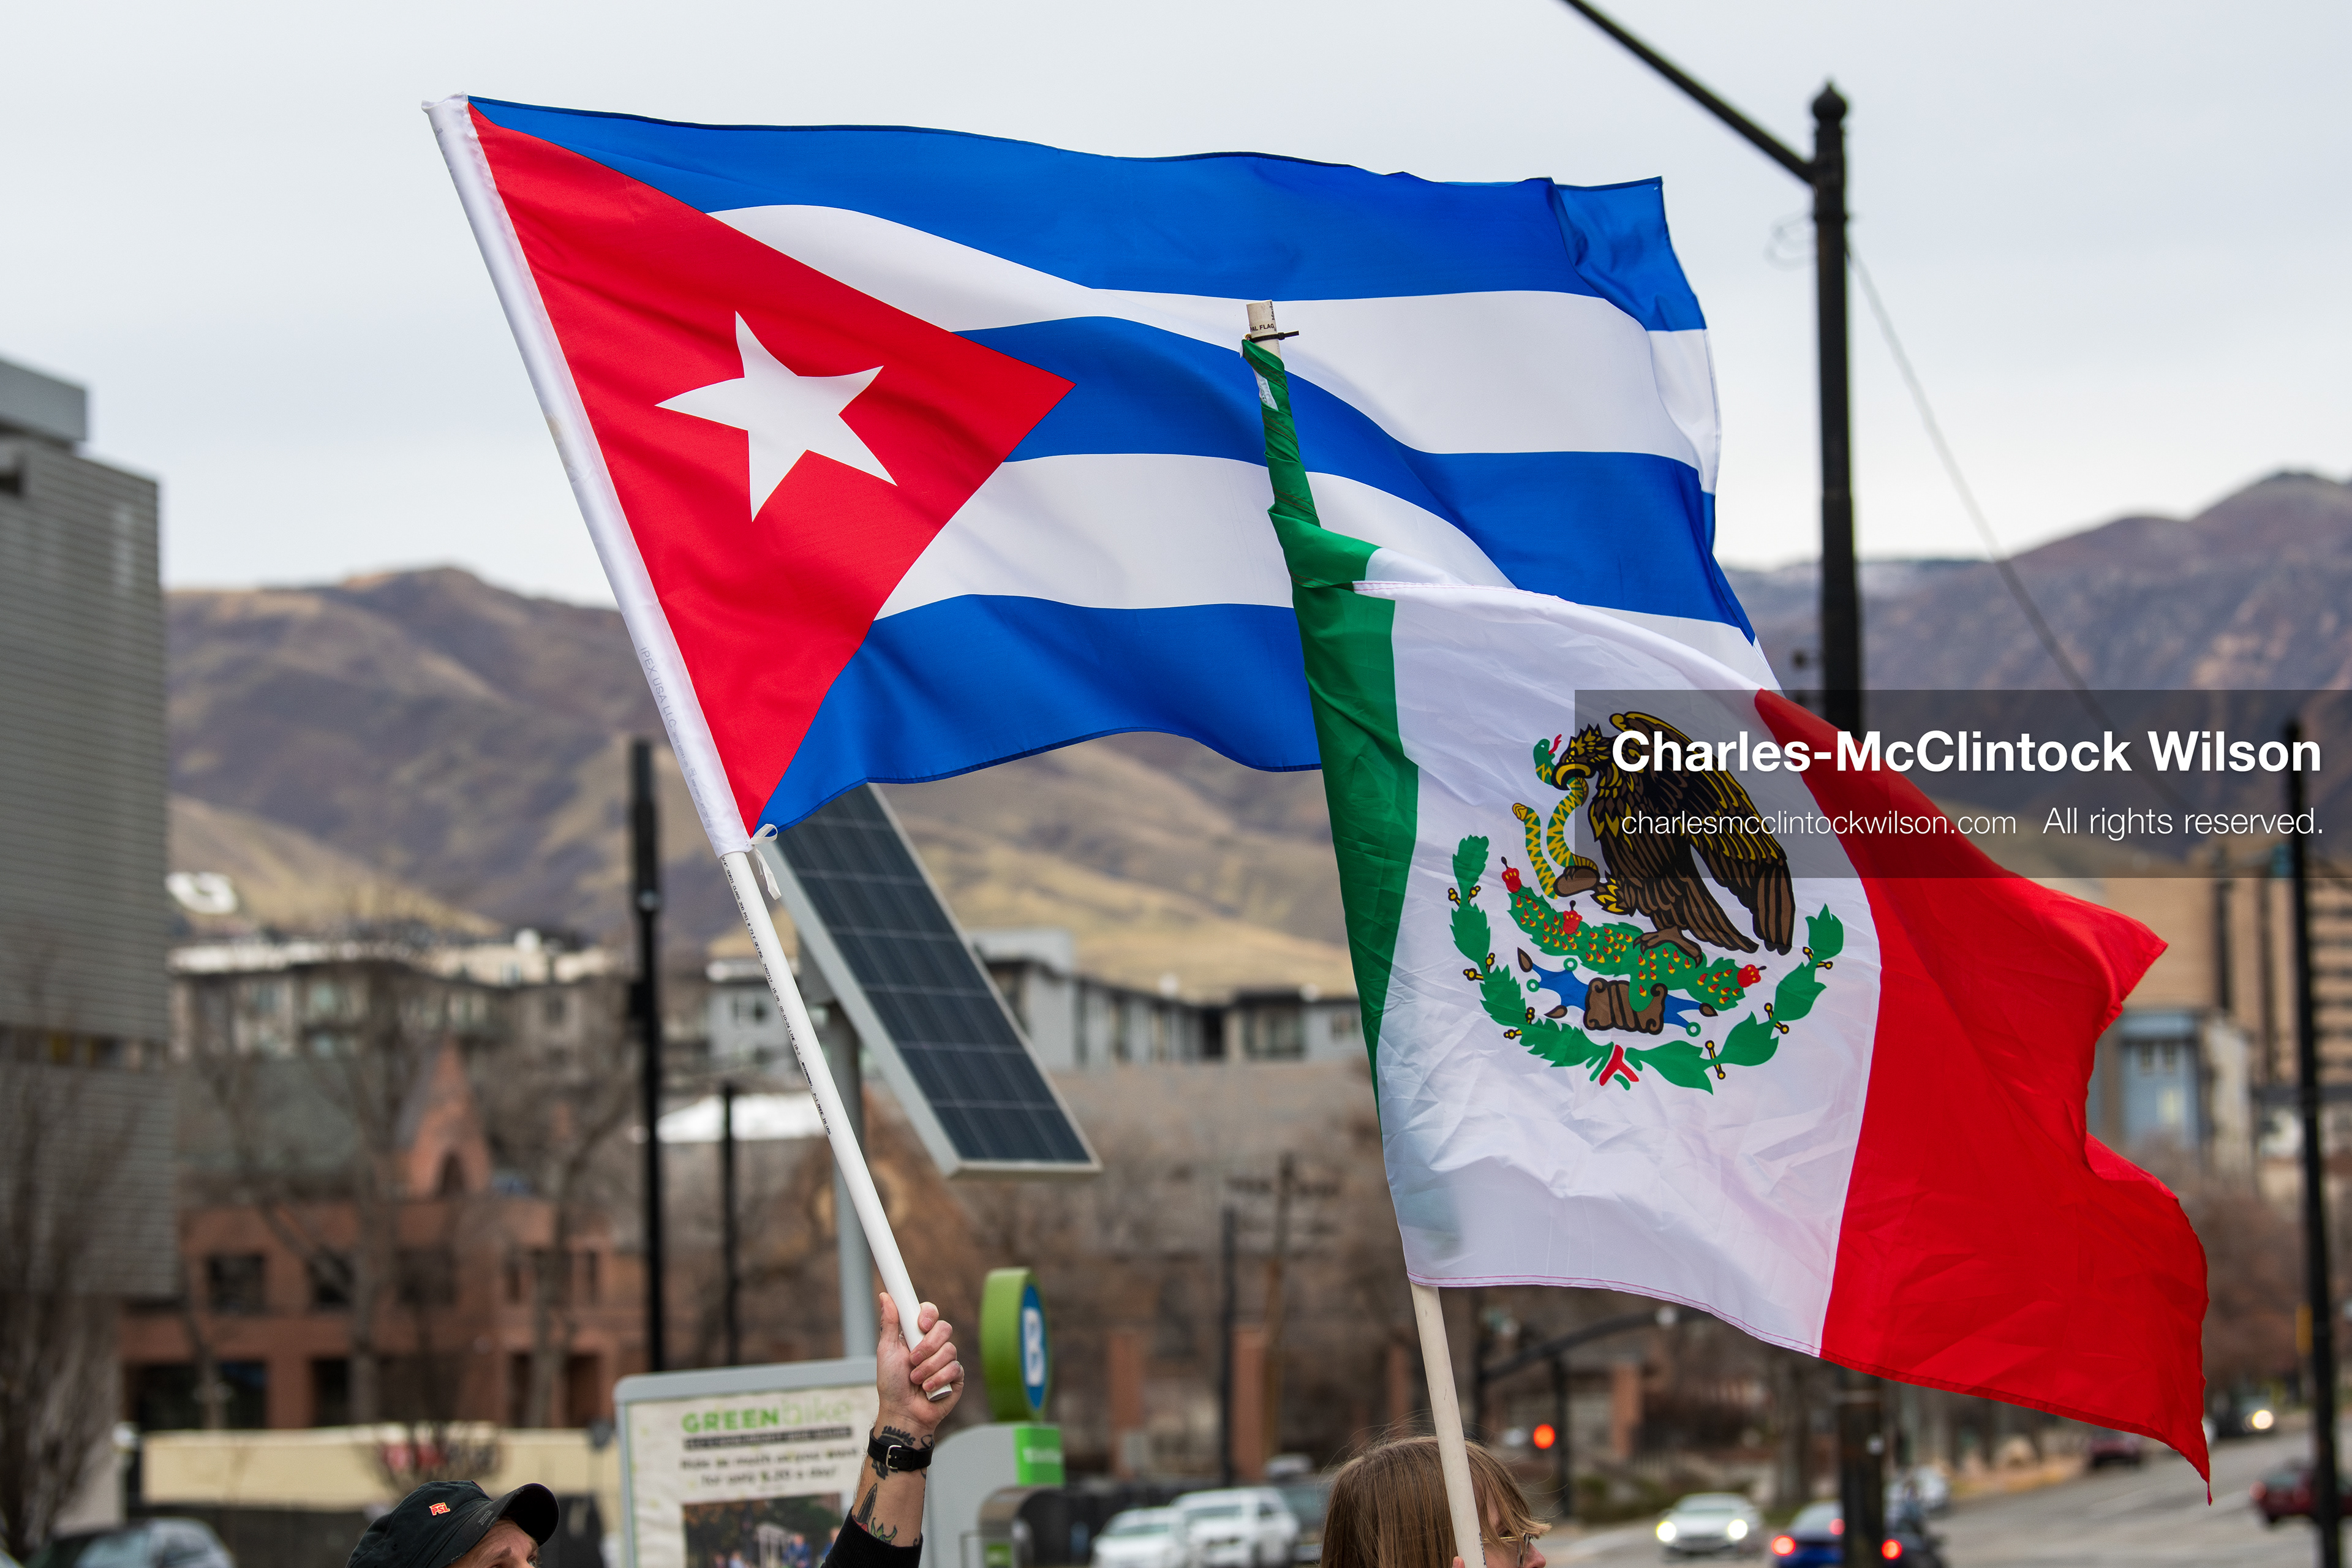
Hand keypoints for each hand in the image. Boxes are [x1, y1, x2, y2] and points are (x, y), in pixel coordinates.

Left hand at [876, 1292, 961, 1437]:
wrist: (902, 1413)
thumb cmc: (891, 1384)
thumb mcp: (887, 1351)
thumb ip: (890, 1324)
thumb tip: (885, 1297)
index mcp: (917, 1336)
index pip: (930, 1314)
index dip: (928, 1315)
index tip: (921, 1324)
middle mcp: (934, 1346)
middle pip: (944, 1328)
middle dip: (927, 1346)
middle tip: (913, 1360)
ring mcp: (946, 1361)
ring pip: (949, 1350)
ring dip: (928, 1368)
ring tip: (916, 1380)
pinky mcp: (956, 1377)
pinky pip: (954, 1368)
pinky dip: (938, 1379)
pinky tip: (928, 1389)